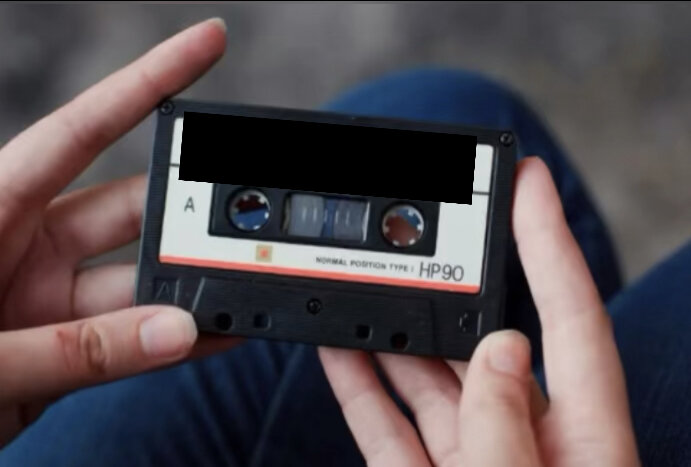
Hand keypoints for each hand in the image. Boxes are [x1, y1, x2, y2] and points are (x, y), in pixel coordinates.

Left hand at [0, 18, 237, 444]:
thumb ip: (70, 351)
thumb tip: (175, 331)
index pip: (81, 130)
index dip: (148, 80)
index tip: (207, 43)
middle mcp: (24, 244)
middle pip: (132, 208)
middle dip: (193, 211)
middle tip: (249, 221)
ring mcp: (46, 298)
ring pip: (142, 280)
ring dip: (192, 286)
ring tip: (241, 290)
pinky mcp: (64, 350)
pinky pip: (133, 338)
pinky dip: (177, 337)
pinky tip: (219, 329)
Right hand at [319, 157, 639, 465]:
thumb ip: (506, 429)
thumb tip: (499, 348)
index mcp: (584, 443)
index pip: (572, 317)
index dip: (549, 239)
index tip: (529, 179)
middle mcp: (528, 443)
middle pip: (488, 340)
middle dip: (449, 284)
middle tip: (417, 232)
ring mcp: (474, 461)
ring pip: (430, 381)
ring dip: (393, 331)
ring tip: (360, 285)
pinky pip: (389, 426)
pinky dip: (361, 388)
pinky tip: (338, 350)